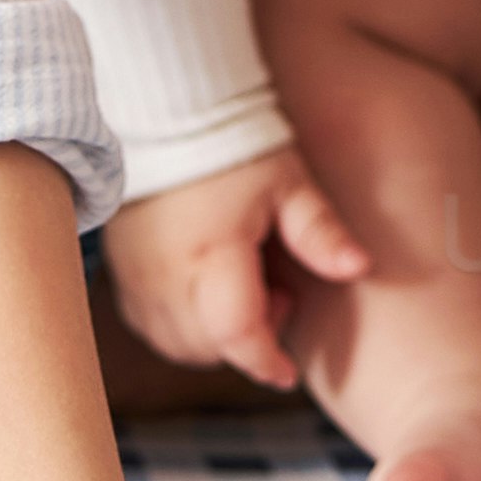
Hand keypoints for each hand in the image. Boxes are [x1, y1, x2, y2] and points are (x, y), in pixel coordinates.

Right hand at [103, 145, 364, 387]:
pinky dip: (179, 323)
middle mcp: (164, 272)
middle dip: (245, 342)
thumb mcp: (288, 181)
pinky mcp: (119, 267)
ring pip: (172, 341)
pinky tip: (204, 289)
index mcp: (211, 252)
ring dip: (211, 337)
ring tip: (242, 286)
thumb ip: (320, 231)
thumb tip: (360, 267)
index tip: (288, 373)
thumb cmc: (235, 141)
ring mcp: (135, 273)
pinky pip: (146, 322)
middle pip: (205, 346)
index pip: (235, 334)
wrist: (166, 106)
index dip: (265, 361)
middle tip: (276, 294)